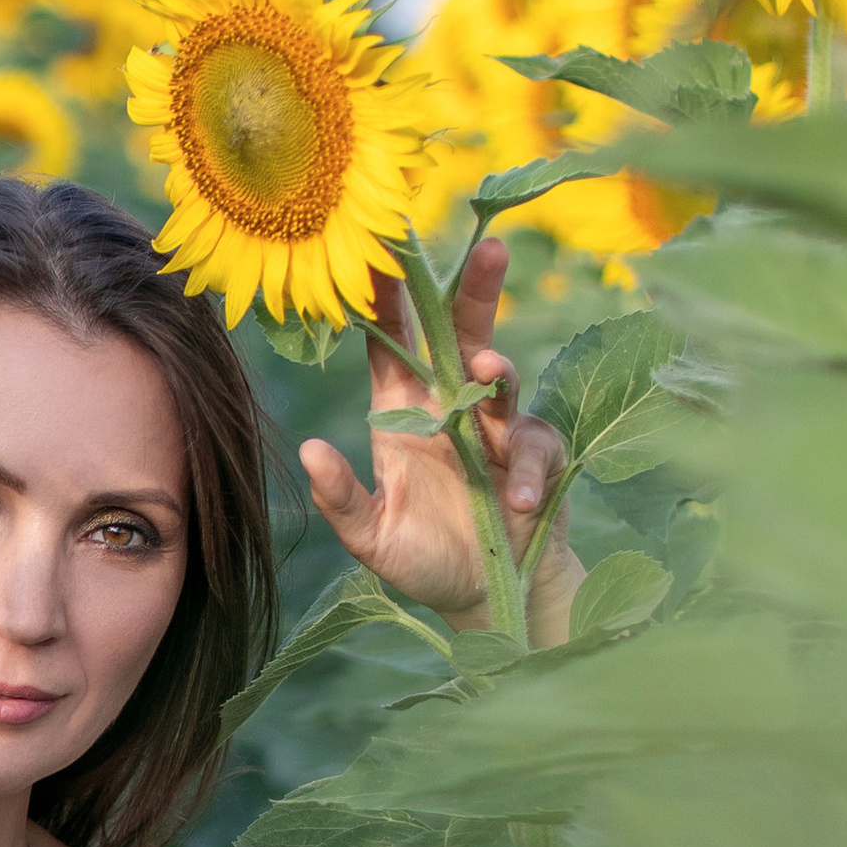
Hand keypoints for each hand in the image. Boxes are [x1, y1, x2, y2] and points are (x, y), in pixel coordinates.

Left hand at [300, 238, 582, 644]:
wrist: (485, 596)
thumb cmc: (421, 560)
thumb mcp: (372, 538)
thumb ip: (341, 499)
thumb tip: (310, 449)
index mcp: (403, 413)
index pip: (390, 345)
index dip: (385, 302)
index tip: (381, 254)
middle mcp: (450, 408)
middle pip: (462, 334)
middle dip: (477, 291)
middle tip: (492, 250)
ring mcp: (497, 427)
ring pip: (503, 377)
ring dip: (498, 370)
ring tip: (487, 373)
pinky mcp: (536, 455)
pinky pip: (535, 445)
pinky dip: (528, 469)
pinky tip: (519, 501)